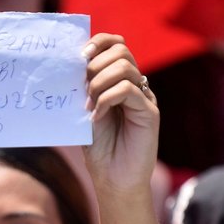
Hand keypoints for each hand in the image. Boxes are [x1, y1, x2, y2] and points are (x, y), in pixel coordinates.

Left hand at [81, 33, 159, 193]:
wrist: (114, 181)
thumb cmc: (100, 150)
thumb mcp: (86, 113)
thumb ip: (84, 89)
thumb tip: (73, 64)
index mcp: (120, 82)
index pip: (116, 45)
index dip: (99, 42)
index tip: (79, 55)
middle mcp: (136, 86)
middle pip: (121, 51)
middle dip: (96, 64)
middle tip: (82, 87)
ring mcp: (144, 98)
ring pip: (124, 67)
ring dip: (98, 83)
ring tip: (88, 105)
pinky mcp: (149, 112)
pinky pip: (128, 90)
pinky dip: (106, 99)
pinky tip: (96, 116)